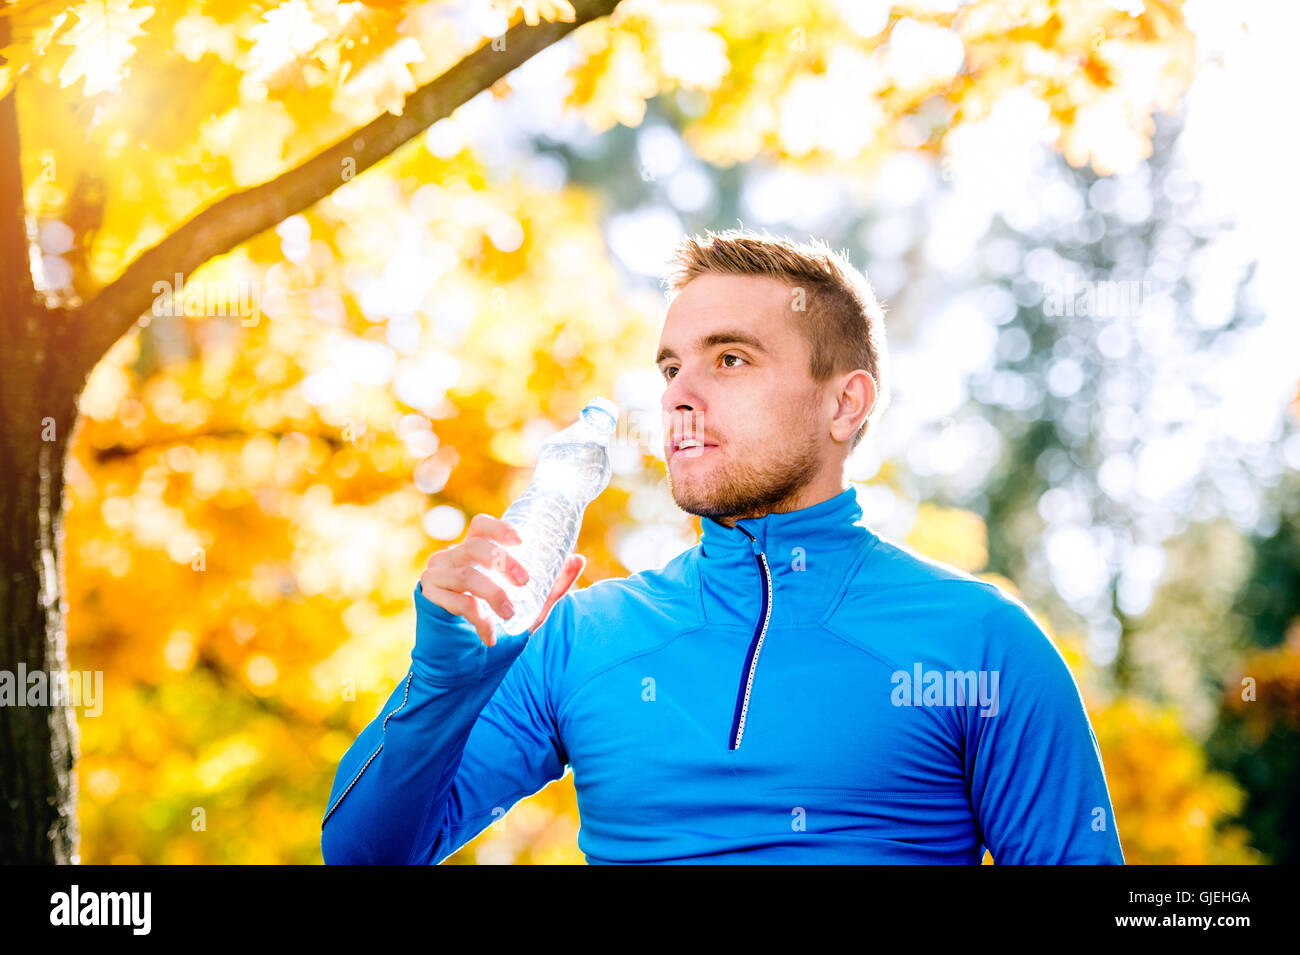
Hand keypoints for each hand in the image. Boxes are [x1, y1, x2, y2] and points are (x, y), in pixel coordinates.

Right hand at [418, 513, 585, 646]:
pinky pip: (456, 601)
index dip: (499, 528)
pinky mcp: (427, 597)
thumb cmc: (495, 624)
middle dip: (503, 562)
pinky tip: (490, 636)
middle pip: (475, 547)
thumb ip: (551, 586)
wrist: (462, 664)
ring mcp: (434, 576)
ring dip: (493, 594)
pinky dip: (478, 618)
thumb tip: (578, 558)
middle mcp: (450, 558)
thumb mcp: (530, 606)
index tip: (521, 541)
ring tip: (510, 614)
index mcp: (472, 552)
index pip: (481, 526)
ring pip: (466, 575)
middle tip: (525, 582)